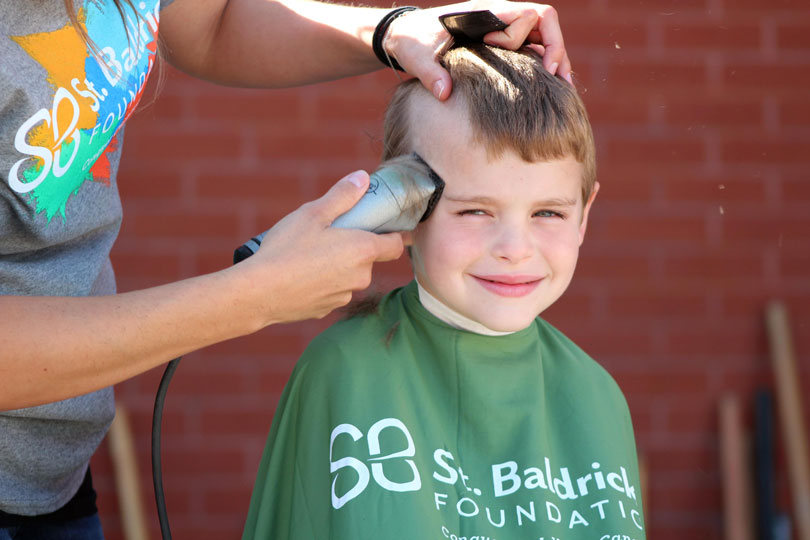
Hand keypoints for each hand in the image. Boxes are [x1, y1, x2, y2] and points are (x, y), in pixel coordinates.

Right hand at [238, 171, 403, 325]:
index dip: (393, 234)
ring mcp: (343, 296)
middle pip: (368, 259)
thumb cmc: (286, 249)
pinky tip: (299, 275)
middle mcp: (360, 277)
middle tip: (329, 235)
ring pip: (348, 277)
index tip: (383, 227)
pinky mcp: (325, 310)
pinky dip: (321, 283)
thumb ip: (342, 196)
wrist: (258, 293)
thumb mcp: (313, 214)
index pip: (396, 245)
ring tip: (308, 255)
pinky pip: (330, 291)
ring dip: (337, 266)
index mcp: (363, 250)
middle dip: (354, 247)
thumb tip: (363, 178)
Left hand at [385, 1, 570, 99]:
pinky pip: (531, 46)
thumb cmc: (411, 41)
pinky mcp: (499, 42)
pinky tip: (547, 86)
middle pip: (545, 21)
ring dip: (554, 57)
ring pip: (542, 35)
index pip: (526, 14)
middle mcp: (498, 16)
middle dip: (556, 48)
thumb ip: (430, 73)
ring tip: (562, 87)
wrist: (403, 35)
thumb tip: (445, 94)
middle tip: (557, 80)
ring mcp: (501, 28)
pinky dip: (542, 63)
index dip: (524, 38)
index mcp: (484, 12)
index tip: (513, 60)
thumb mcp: (417, 58)